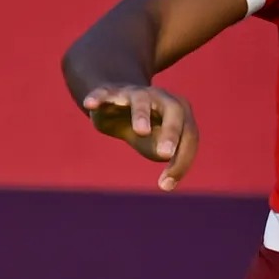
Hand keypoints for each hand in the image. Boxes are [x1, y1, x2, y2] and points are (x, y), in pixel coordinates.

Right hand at [83, 84, 199, 190]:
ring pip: (141, 100)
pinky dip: (98, 98)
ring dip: (142, 115)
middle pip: (174, 111)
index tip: (166, 185)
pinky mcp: (110, 92)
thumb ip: (163, 155)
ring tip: (140, 132)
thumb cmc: (146, 129)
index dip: (181, 161)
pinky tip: (90, 104)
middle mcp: (161, 98)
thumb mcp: (157, 145)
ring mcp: (136, 93)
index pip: (188, 136)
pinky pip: (104, 93)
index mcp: (180, 113)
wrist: (116, 104)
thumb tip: (167, 174)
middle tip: (165, 155)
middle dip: (172, 132)